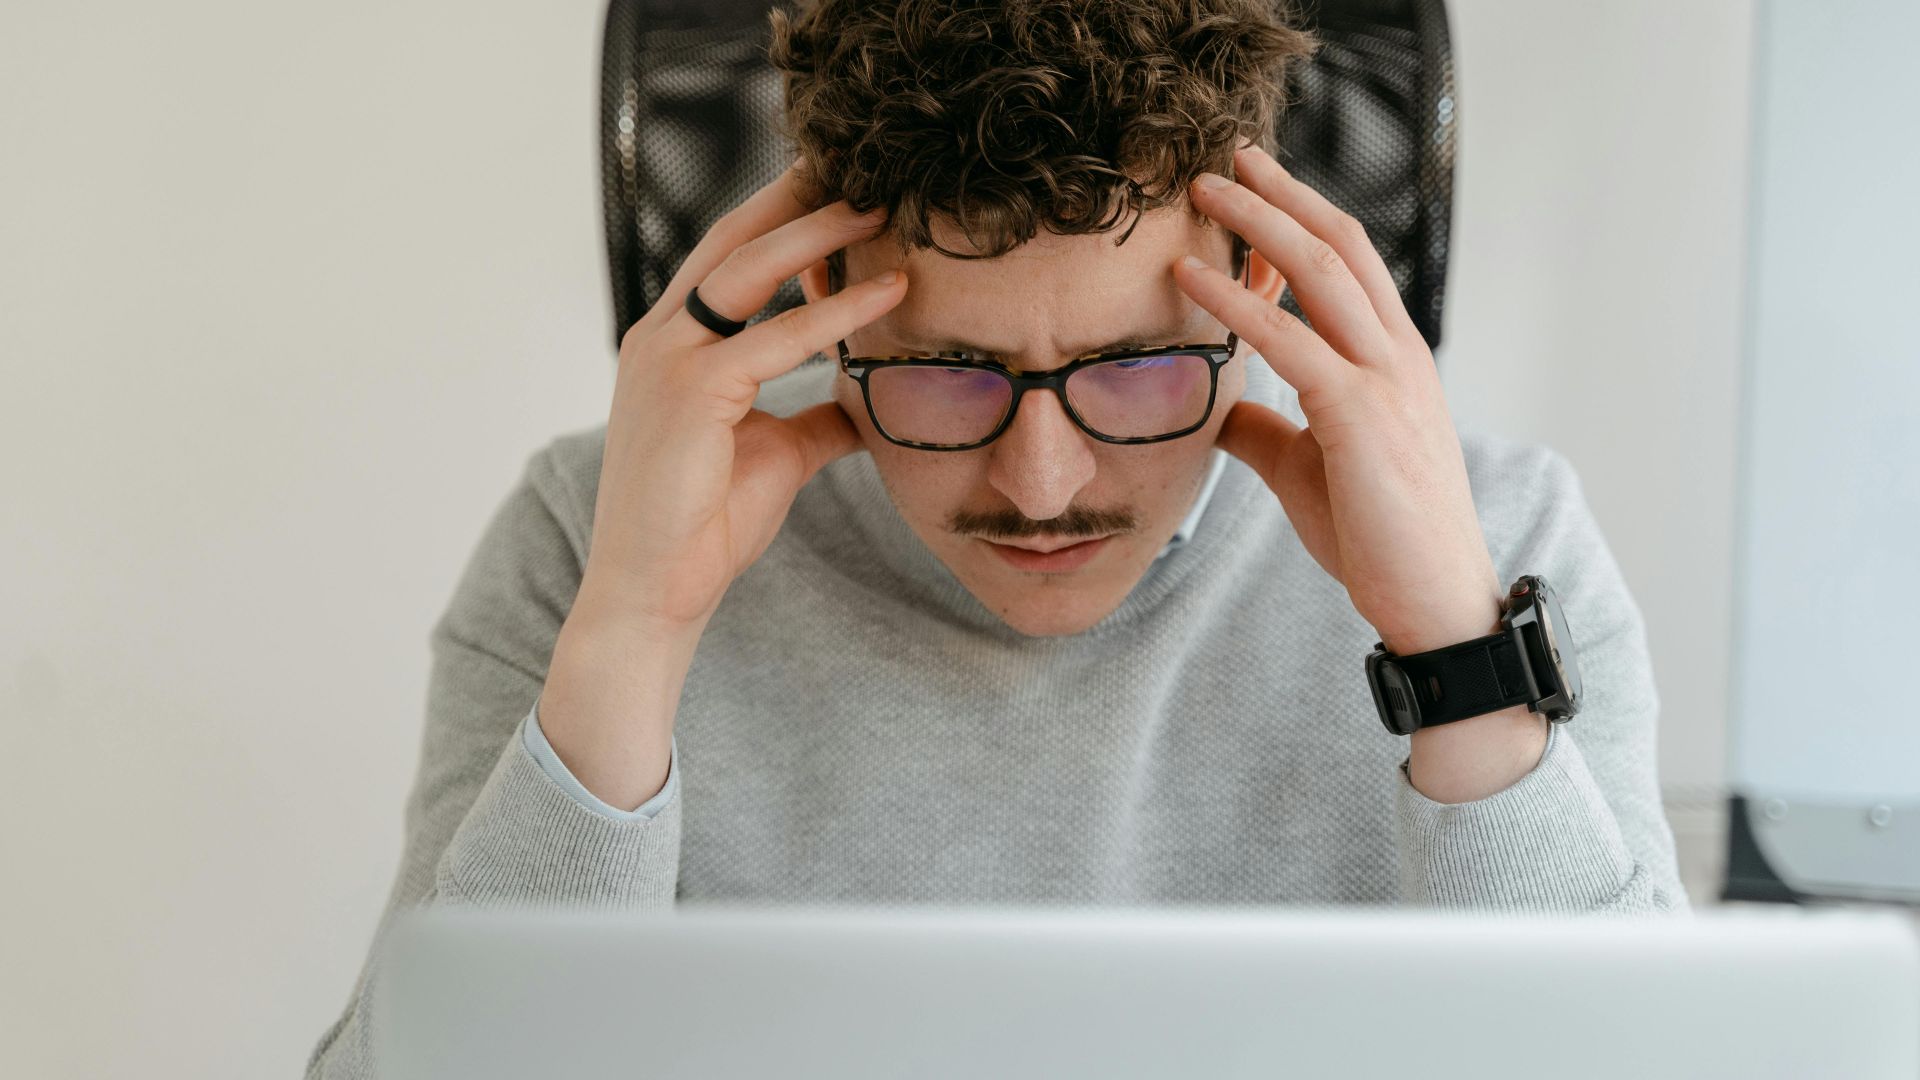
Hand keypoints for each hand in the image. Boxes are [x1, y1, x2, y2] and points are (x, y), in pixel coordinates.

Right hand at [581, 164, 907, 633]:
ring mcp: (668, 360)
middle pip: (734, 241)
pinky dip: (835, 311)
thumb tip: (867, 401)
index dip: (783, 217)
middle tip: (862, 167)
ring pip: (750, 270)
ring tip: (882, 207)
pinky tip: (888, 291)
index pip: (728, 257)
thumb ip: (816, 416)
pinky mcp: (692, 393)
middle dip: (798, 198)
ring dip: (821, 233)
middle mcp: (660, 338)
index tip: (839, 188)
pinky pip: (777, 336)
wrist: (656, 592)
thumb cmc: (705, 525)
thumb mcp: (776, 453)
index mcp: (671, 345)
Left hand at [1175, 142, 1502, 656]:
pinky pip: (1291, 342)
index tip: (1252, 185)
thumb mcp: (1310, 469)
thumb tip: (1219, 412)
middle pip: (1338, 245)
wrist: (1434, 600)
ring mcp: (1385, 380)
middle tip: (1227, 157)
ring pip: (1321, 272)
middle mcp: (1397, 354)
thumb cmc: (1379, 537)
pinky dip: (1238, 303)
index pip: (1349, 264)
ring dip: (1258, 223)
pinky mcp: (1361, 417)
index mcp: (1393, 361)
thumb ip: (1268, 430)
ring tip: (1205, 192)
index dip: (1300, 218)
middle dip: (1280, 195)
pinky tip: (1193, 280)